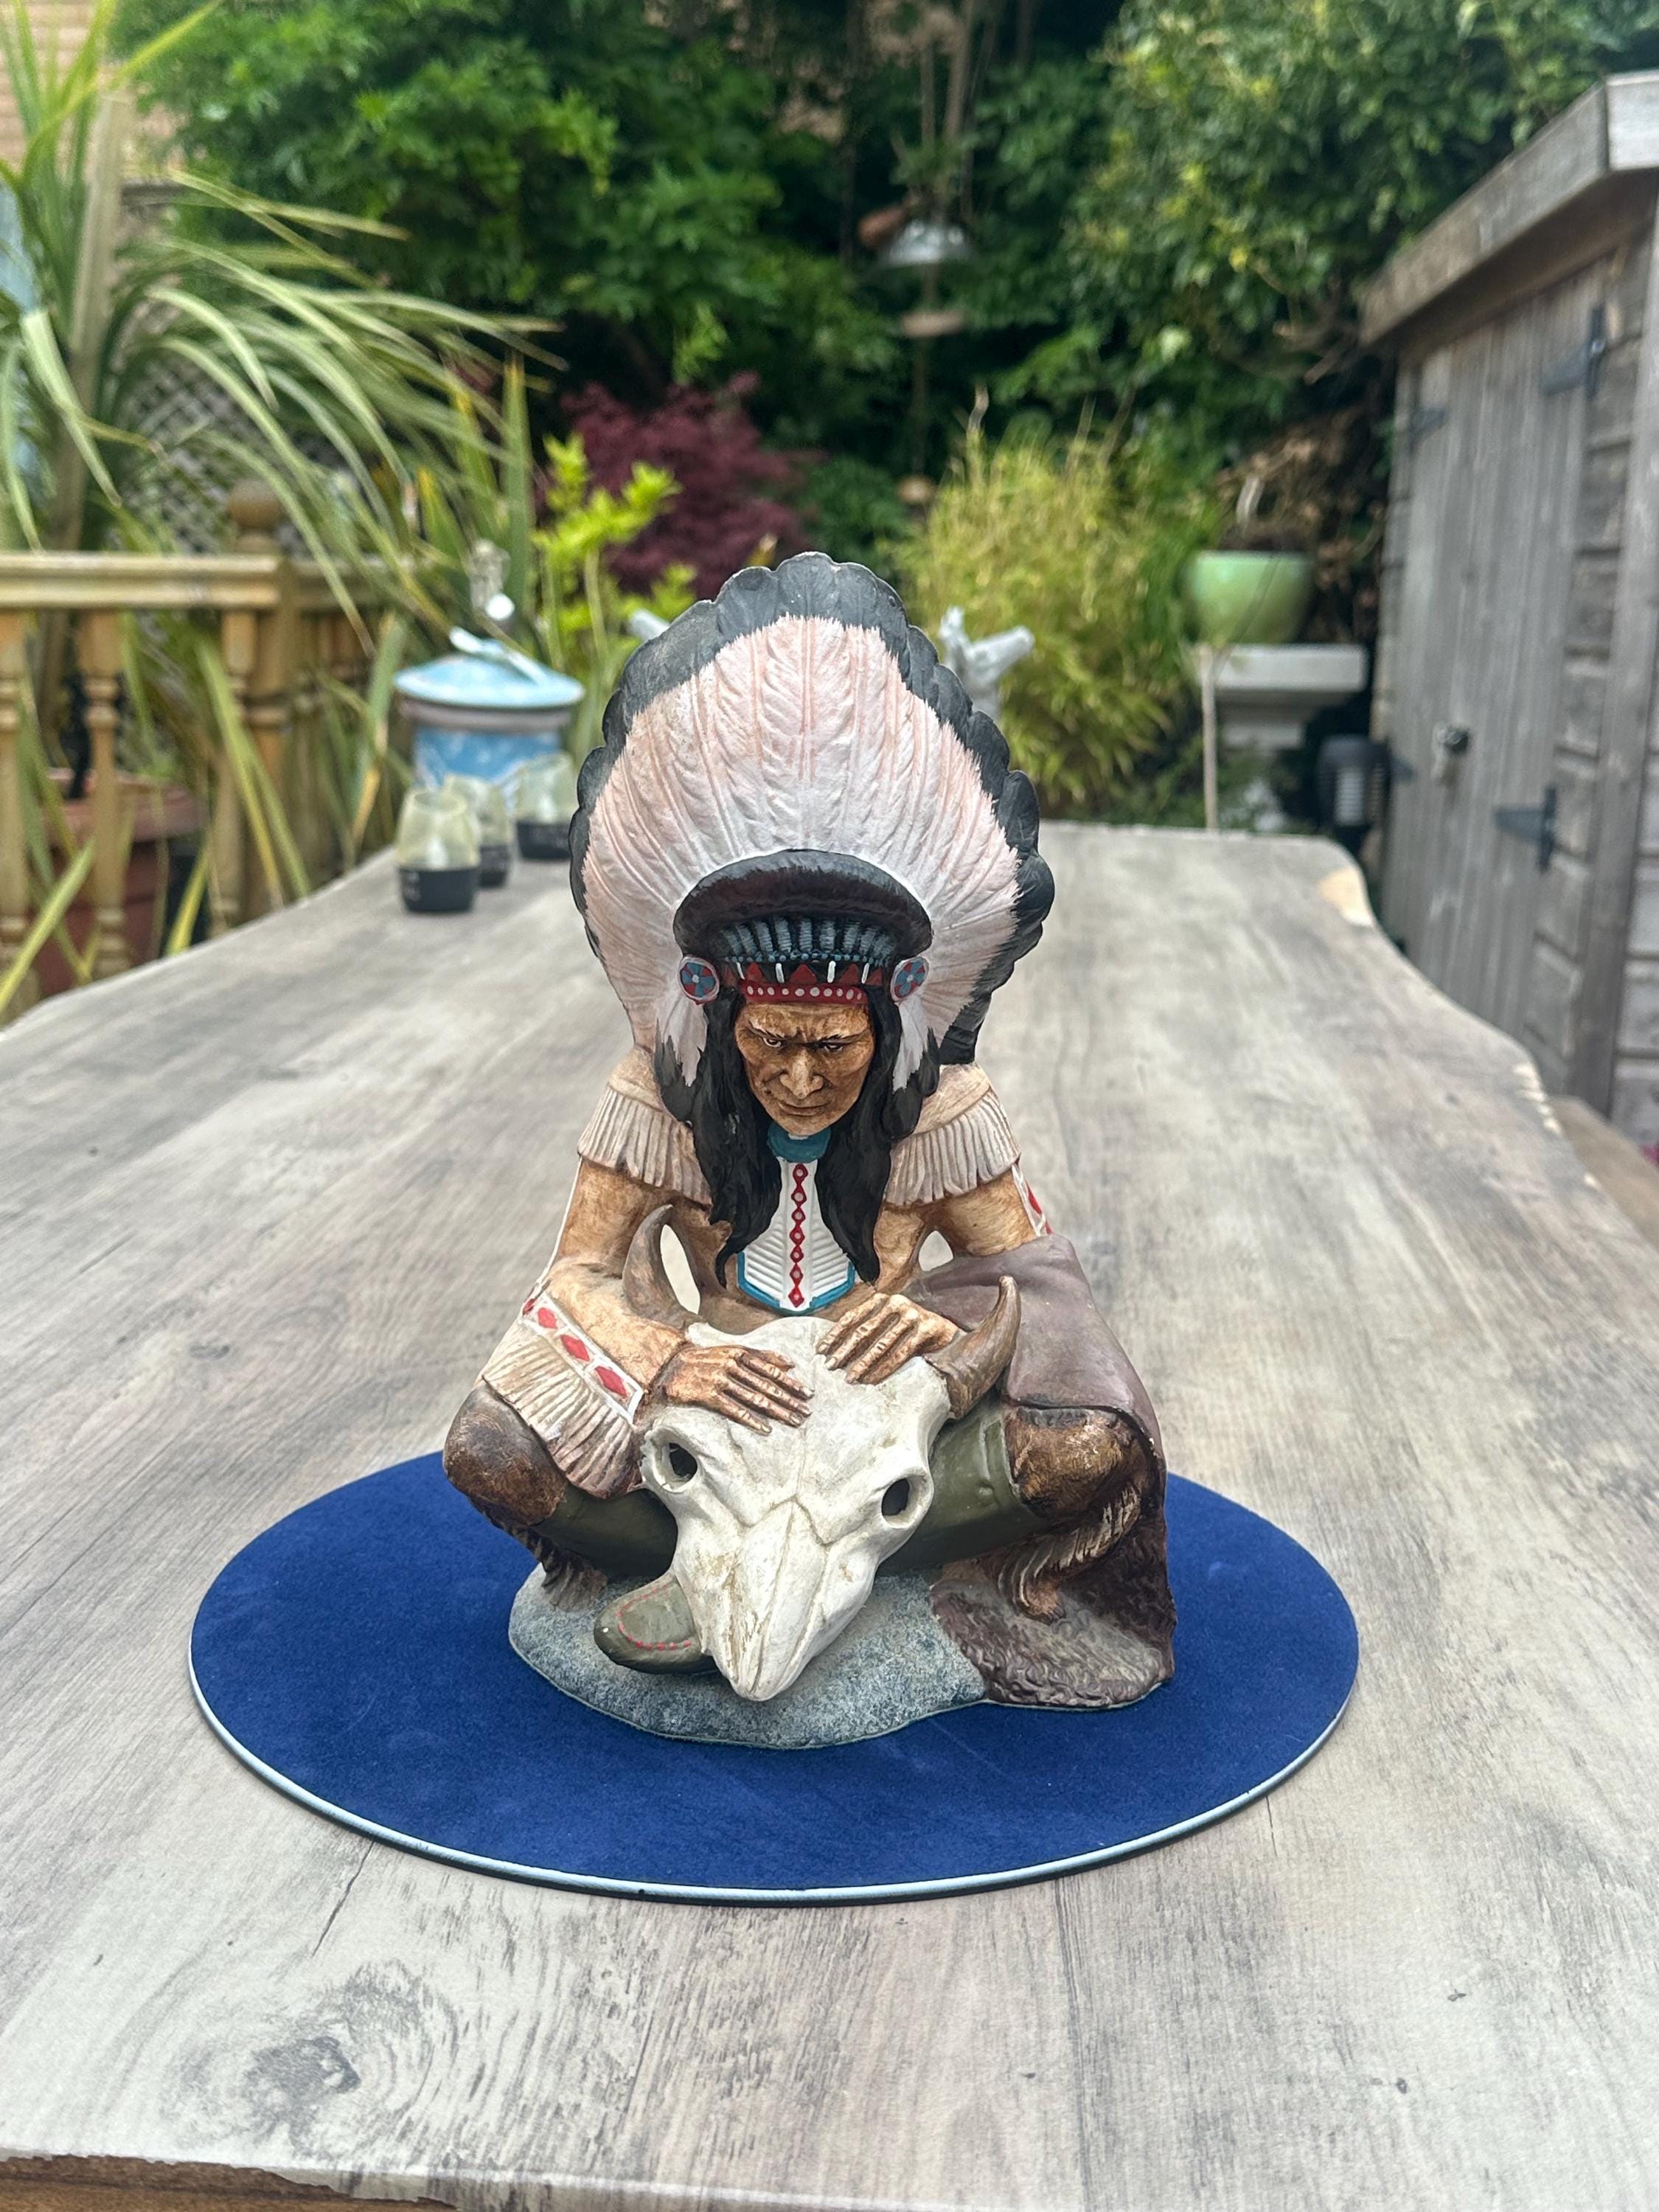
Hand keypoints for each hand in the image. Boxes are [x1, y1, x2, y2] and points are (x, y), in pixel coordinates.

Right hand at [655, 1341, 809, 1431]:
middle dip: (789, 1400)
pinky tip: (766, 1428)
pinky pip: (734, 1410)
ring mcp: (721, 1380)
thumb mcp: (732, 1350)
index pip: (771, 1369)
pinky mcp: (709, 1395)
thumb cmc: (705, 1359)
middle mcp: (733, 1365)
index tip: (807, 1393)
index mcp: (740, 1353)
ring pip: (755, 1398)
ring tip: (792, 1421)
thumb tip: (789, 1363)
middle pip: (767, 1386)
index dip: (791, 1383)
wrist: (670, 1365)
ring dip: (776, 1411)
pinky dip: (751, 1419)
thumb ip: (760, 1355)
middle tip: (806, 1412)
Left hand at [820, 1292, 959, 1385]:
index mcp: (882, 1299)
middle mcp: (896, 1303)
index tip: (821, 1349)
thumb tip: (836, 1345)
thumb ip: (869, 1326)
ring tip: (849, 1377)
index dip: (835, 1334)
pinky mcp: (925, 1330)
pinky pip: (900, 1354)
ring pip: (881, 1345)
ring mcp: (912, 1315)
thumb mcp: (889, 1321)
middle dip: (845, 1351)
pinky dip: (884, 1369)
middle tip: (830, 1365)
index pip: (852, 1316)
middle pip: (864, 1331)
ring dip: (862, 1364)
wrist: (946, 1331)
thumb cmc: (910, 1328)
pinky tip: (872, 1380)